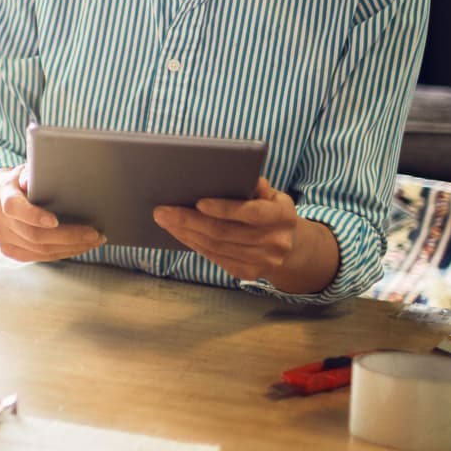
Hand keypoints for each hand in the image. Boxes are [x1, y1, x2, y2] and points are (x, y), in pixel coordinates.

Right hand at [0, 164, 104, 262]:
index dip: (34, 216)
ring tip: (93, 241)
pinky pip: (39, 257)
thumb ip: (31, 174)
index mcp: (2, 195)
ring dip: (70, 247)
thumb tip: (30, 180)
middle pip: (33, 235)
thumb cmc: (23, 182)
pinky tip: (79, 247)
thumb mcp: (27, 171)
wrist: (2, 198)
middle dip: (68, 236)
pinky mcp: (10, 251)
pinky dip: (62, 253)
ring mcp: (2, 238)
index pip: (13, 208)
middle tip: (94, 234)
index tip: (56, 221)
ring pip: (39, 250)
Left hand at [153, 177, 301, 281]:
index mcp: (283, 216)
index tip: (198, 202)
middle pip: (224, 232)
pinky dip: (193, 244)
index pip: (251, 212)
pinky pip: (215, 258)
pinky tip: (178, 232)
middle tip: (162, 211)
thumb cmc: (269, 209)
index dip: (224, 208)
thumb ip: (257, 186)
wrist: (289, 245)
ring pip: (215, 247)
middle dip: (189, 221)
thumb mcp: (271, 194)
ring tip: (164, 220)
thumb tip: (245, 177)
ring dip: (185, 233)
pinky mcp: (249, 273)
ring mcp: (263, 261)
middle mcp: (276, 242)